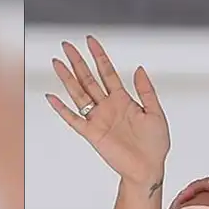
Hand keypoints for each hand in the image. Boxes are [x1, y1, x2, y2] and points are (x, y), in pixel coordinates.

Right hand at [46, 36, 169, 182]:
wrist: (149, 168)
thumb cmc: (155, 144)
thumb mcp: (156, 113)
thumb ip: (146, 91)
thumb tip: (139, 68)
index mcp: (123, 100)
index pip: (107, 72)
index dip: (99, 56)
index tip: (90, 40)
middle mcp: (108, 106)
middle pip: (89, 79)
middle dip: (78, 61)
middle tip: (67, 44)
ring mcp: (98, 119)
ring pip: (79, 94)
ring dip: (67, 79)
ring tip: (57, 62)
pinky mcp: (92, 134)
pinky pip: (74, 119)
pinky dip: (62, 109)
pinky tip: (52, 97)